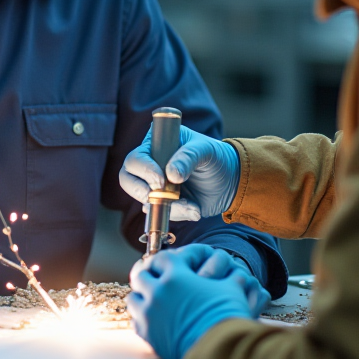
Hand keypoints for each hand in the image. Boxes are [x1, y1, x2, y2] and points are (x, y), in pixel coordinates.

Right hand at [119, 125, 240, 219]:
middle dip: (140, 191)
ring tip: (191, 205)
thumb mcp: (206, 150)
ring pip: (143, 201)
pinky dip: (178, 214)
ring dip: (167, 207)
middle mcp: (150, 165)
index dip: (143, 170)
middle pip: (127, 179)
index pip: (136, 158)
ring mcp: (155, 186)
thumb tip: (171, 175)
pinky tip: (195, 209)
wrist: (231, 181)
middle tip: (162, 197)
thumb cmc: (216, 158)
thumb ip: (188, 157)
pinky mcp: (164, 204)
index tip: (161, 180)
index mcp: (156, 145)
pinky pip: (161, 214)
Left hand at [127, 244, 269, 358]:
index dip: (165, 261)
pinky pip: (136, 322)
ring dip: (141, 297)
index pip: (161, 258)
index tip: (168, 264)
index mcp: (176, 276)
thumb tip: (239, 274)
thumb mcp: (231, 289)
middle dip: (148, 276)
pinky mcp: (148, 335)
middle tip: (155, 280)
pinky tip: (153, 319)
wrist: (220, 351)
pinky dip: (142, 318)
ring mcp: (150, 314)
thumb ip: (228, 277)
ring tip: (151, 300)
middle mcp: (158, 292)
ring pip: (133, 299)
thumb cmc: (227, 316)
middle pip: (141, 276)